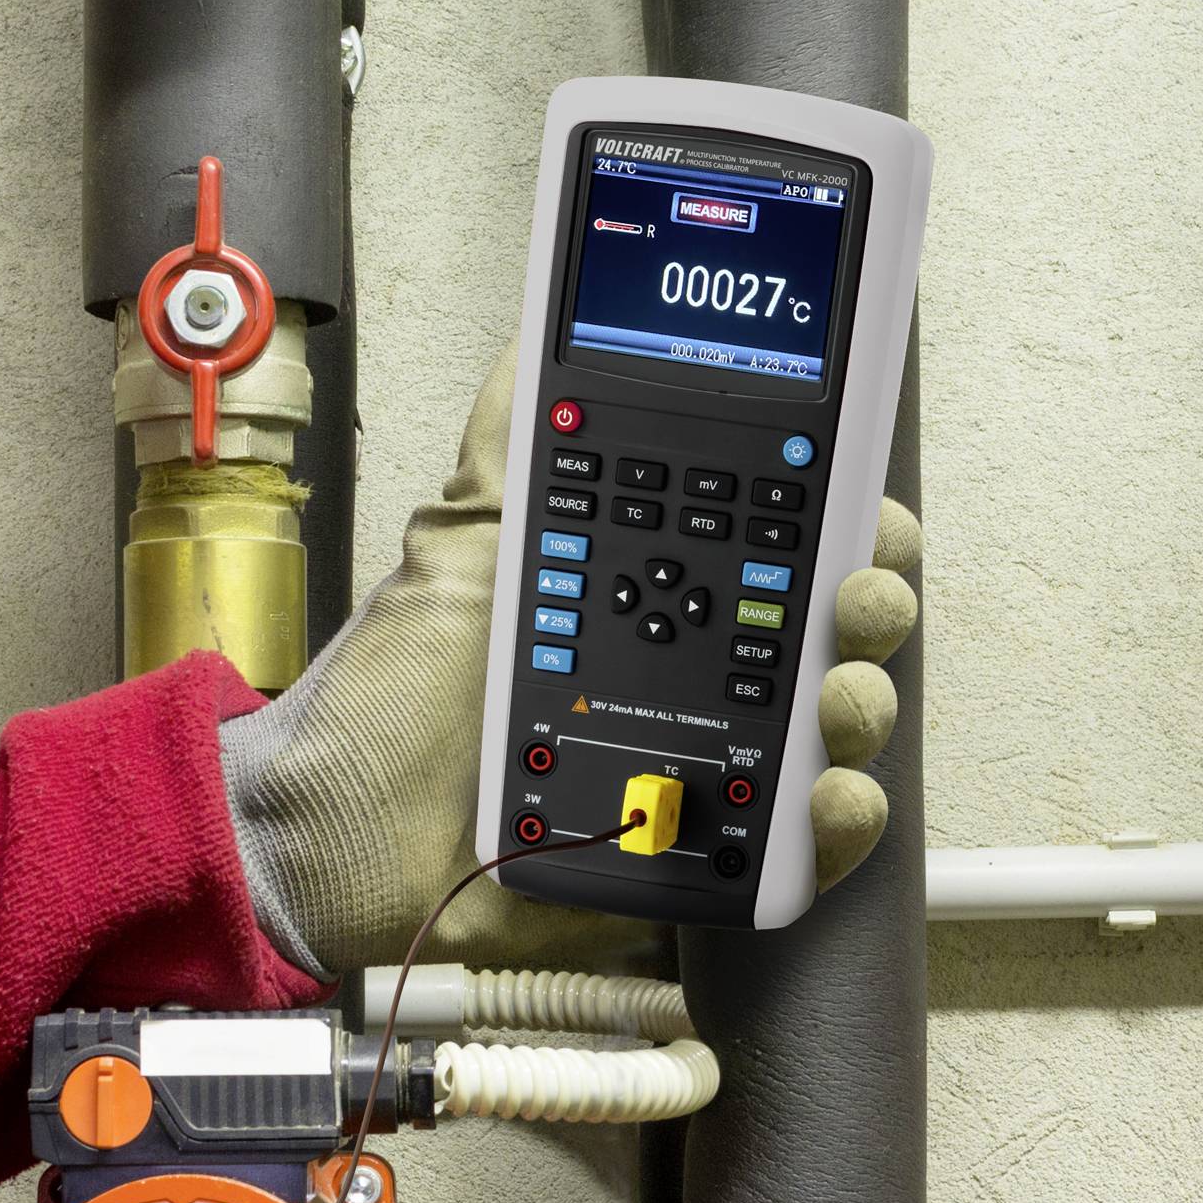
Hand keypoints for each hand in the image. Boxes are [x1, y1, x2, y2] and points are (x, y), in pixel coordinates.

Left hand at [220, 343, 919, 978]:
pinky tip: (822, 800)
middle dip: (874, 604)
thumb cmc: (391, 706)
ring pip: (841, 734)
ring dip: (864, 708)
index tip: (858, 506)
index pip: (790, 545)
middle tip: (850, 601)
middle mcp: (705, 682)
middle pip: (840, 633)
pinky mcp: (704, 867)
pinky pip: (804, 853)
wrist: (328, 841)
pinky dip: (838, 826)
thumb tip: (533, 334)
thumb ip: (513, 443)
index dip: (844, 520)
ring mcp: (713, 774)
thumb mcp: (460, 549)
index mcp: (661, 600)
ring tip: (831, 702)